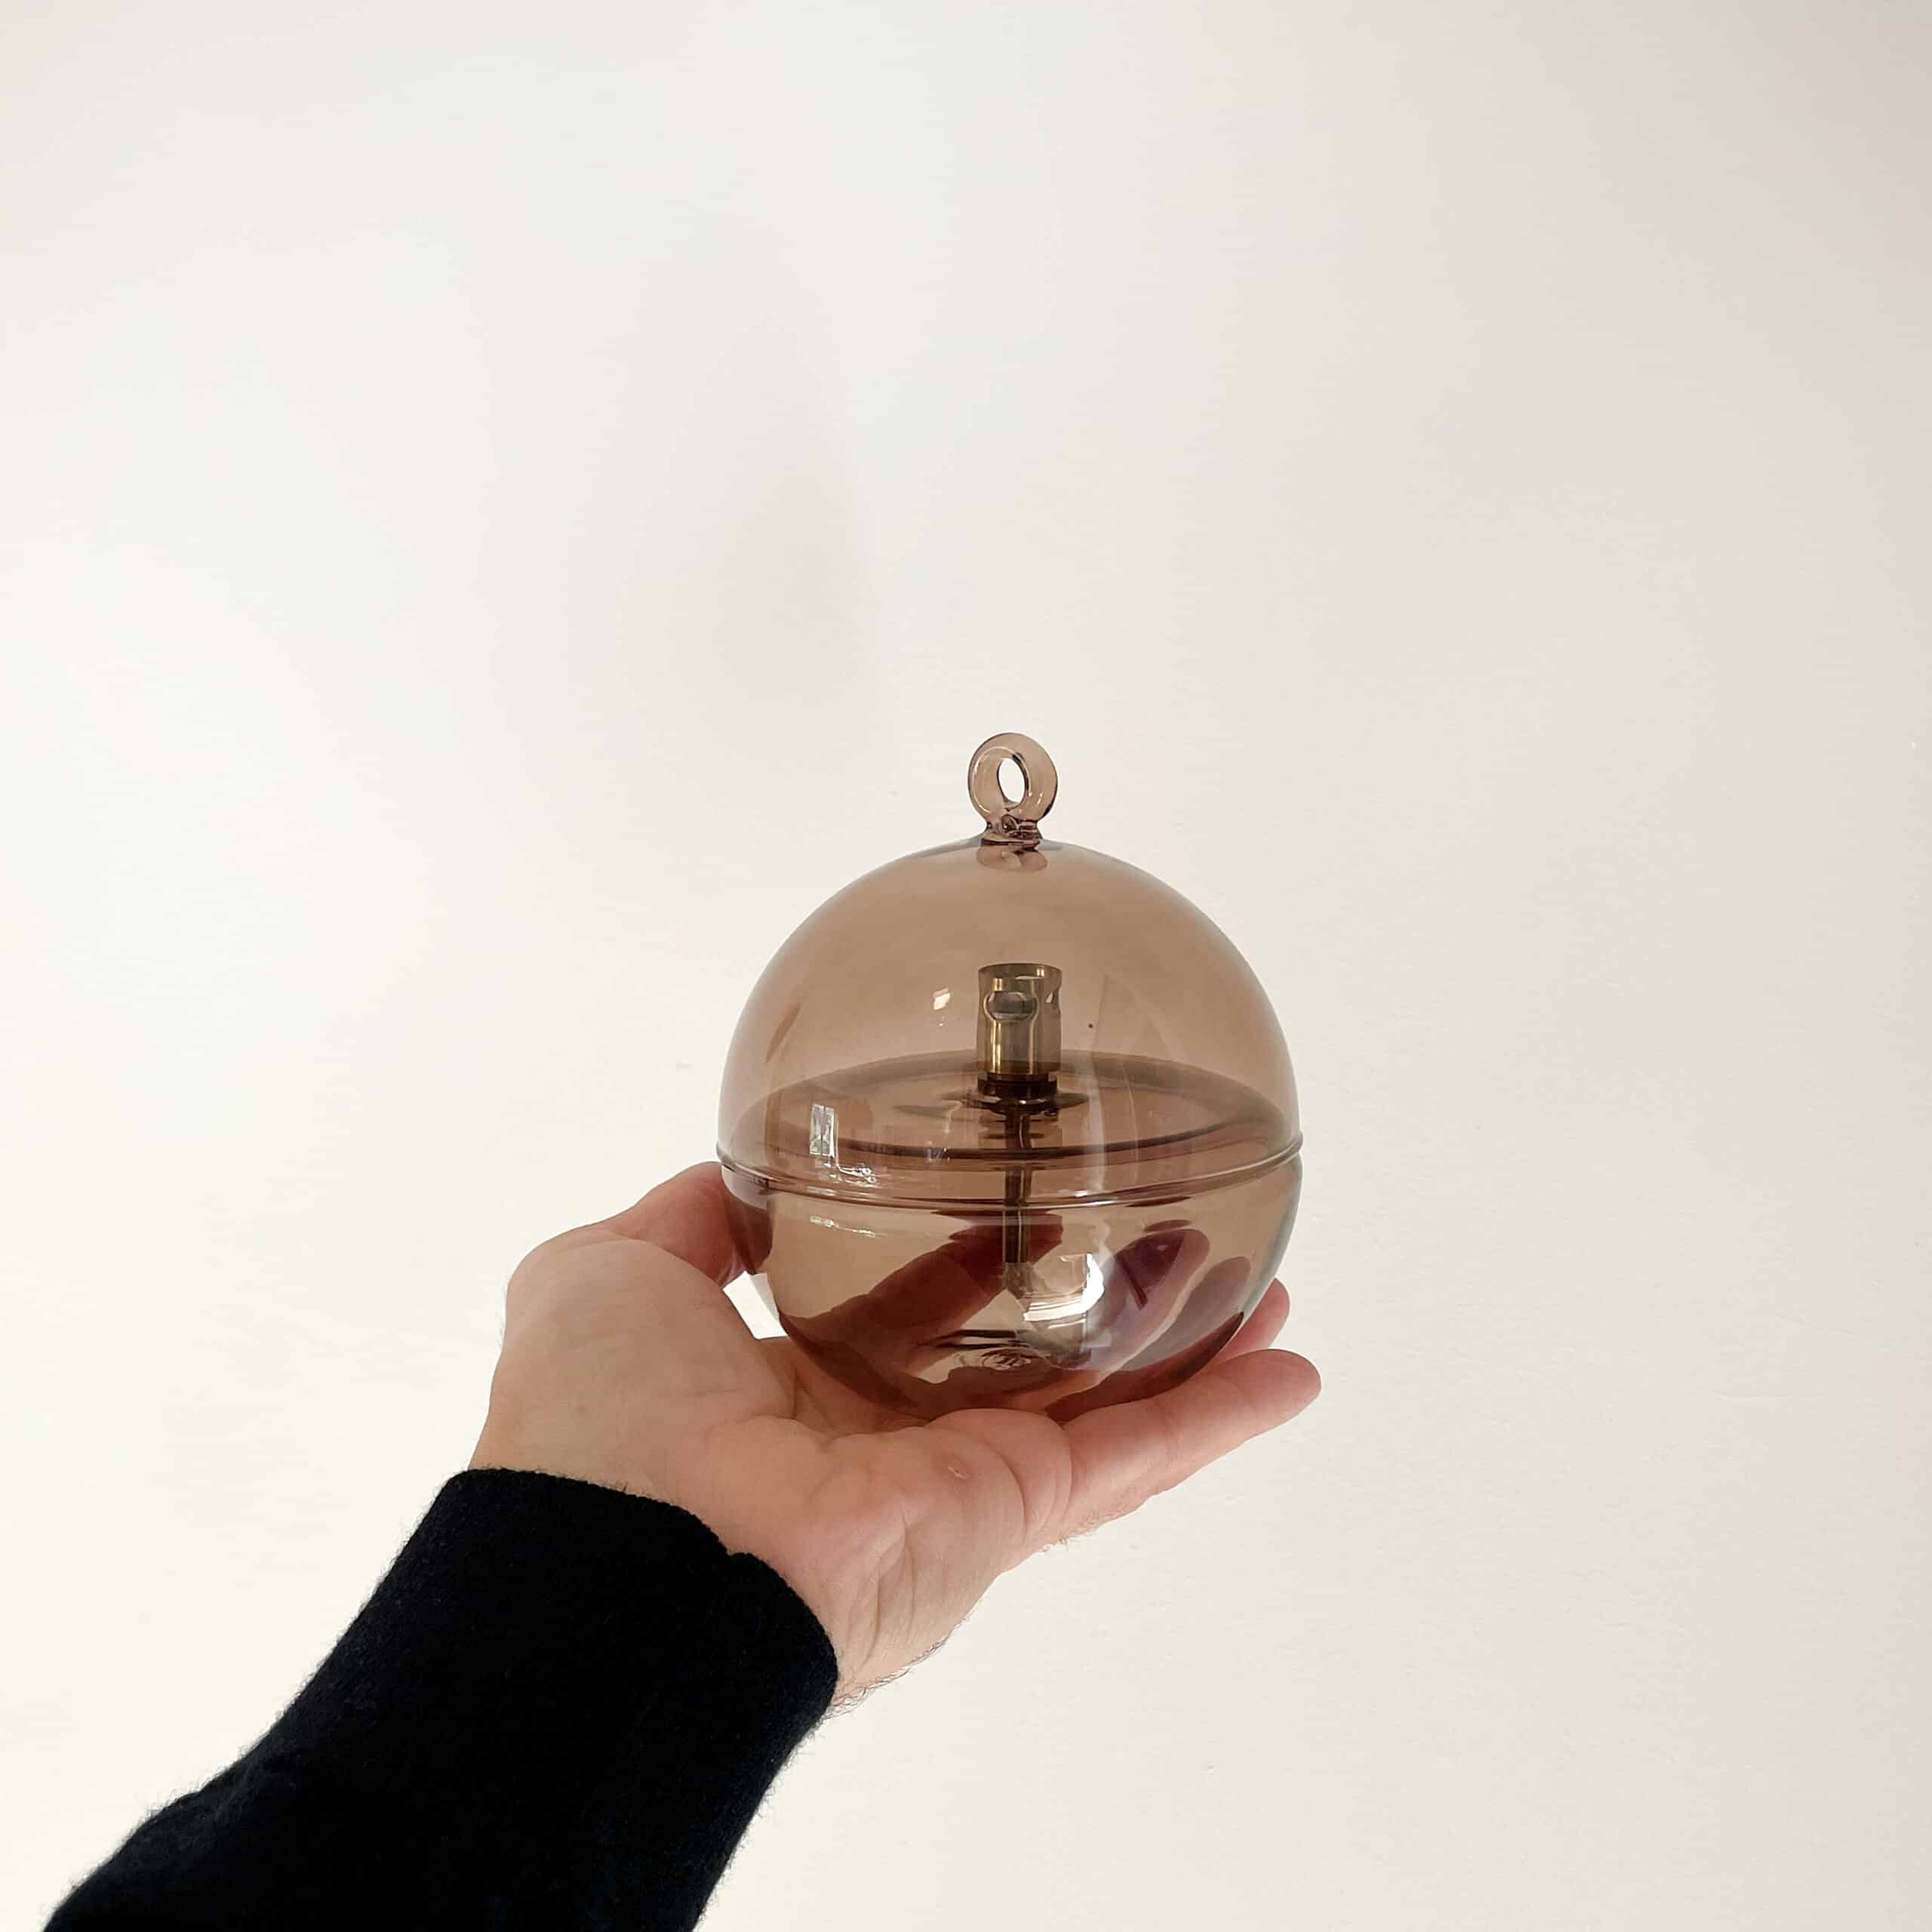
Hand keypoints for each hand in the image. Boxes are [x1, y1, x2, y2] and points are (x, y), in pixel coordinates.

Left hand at [472, 1164, 1320, 1697]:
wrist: (631, 1558)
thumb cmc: (596, 1420)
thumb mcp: (605, 1272)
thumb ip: (682, 1220)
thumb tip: (729, 1174)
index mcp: (784, 1392)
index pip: (896, 1315)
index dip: (957, 1261)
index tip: (1008, 1207)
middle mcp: (877, 1445)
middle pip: (1016, 1367)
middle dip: (1089, 1307)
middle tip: (1164, 1240)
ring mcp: (950, 1485)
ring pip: (1096, 1409)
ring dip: (1181, 1352)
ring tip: (1259, 1291)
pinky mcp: (1006, 1512)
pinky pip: (1130, 1457)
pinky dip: (1215, 1417)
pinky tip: (1285, 1369)